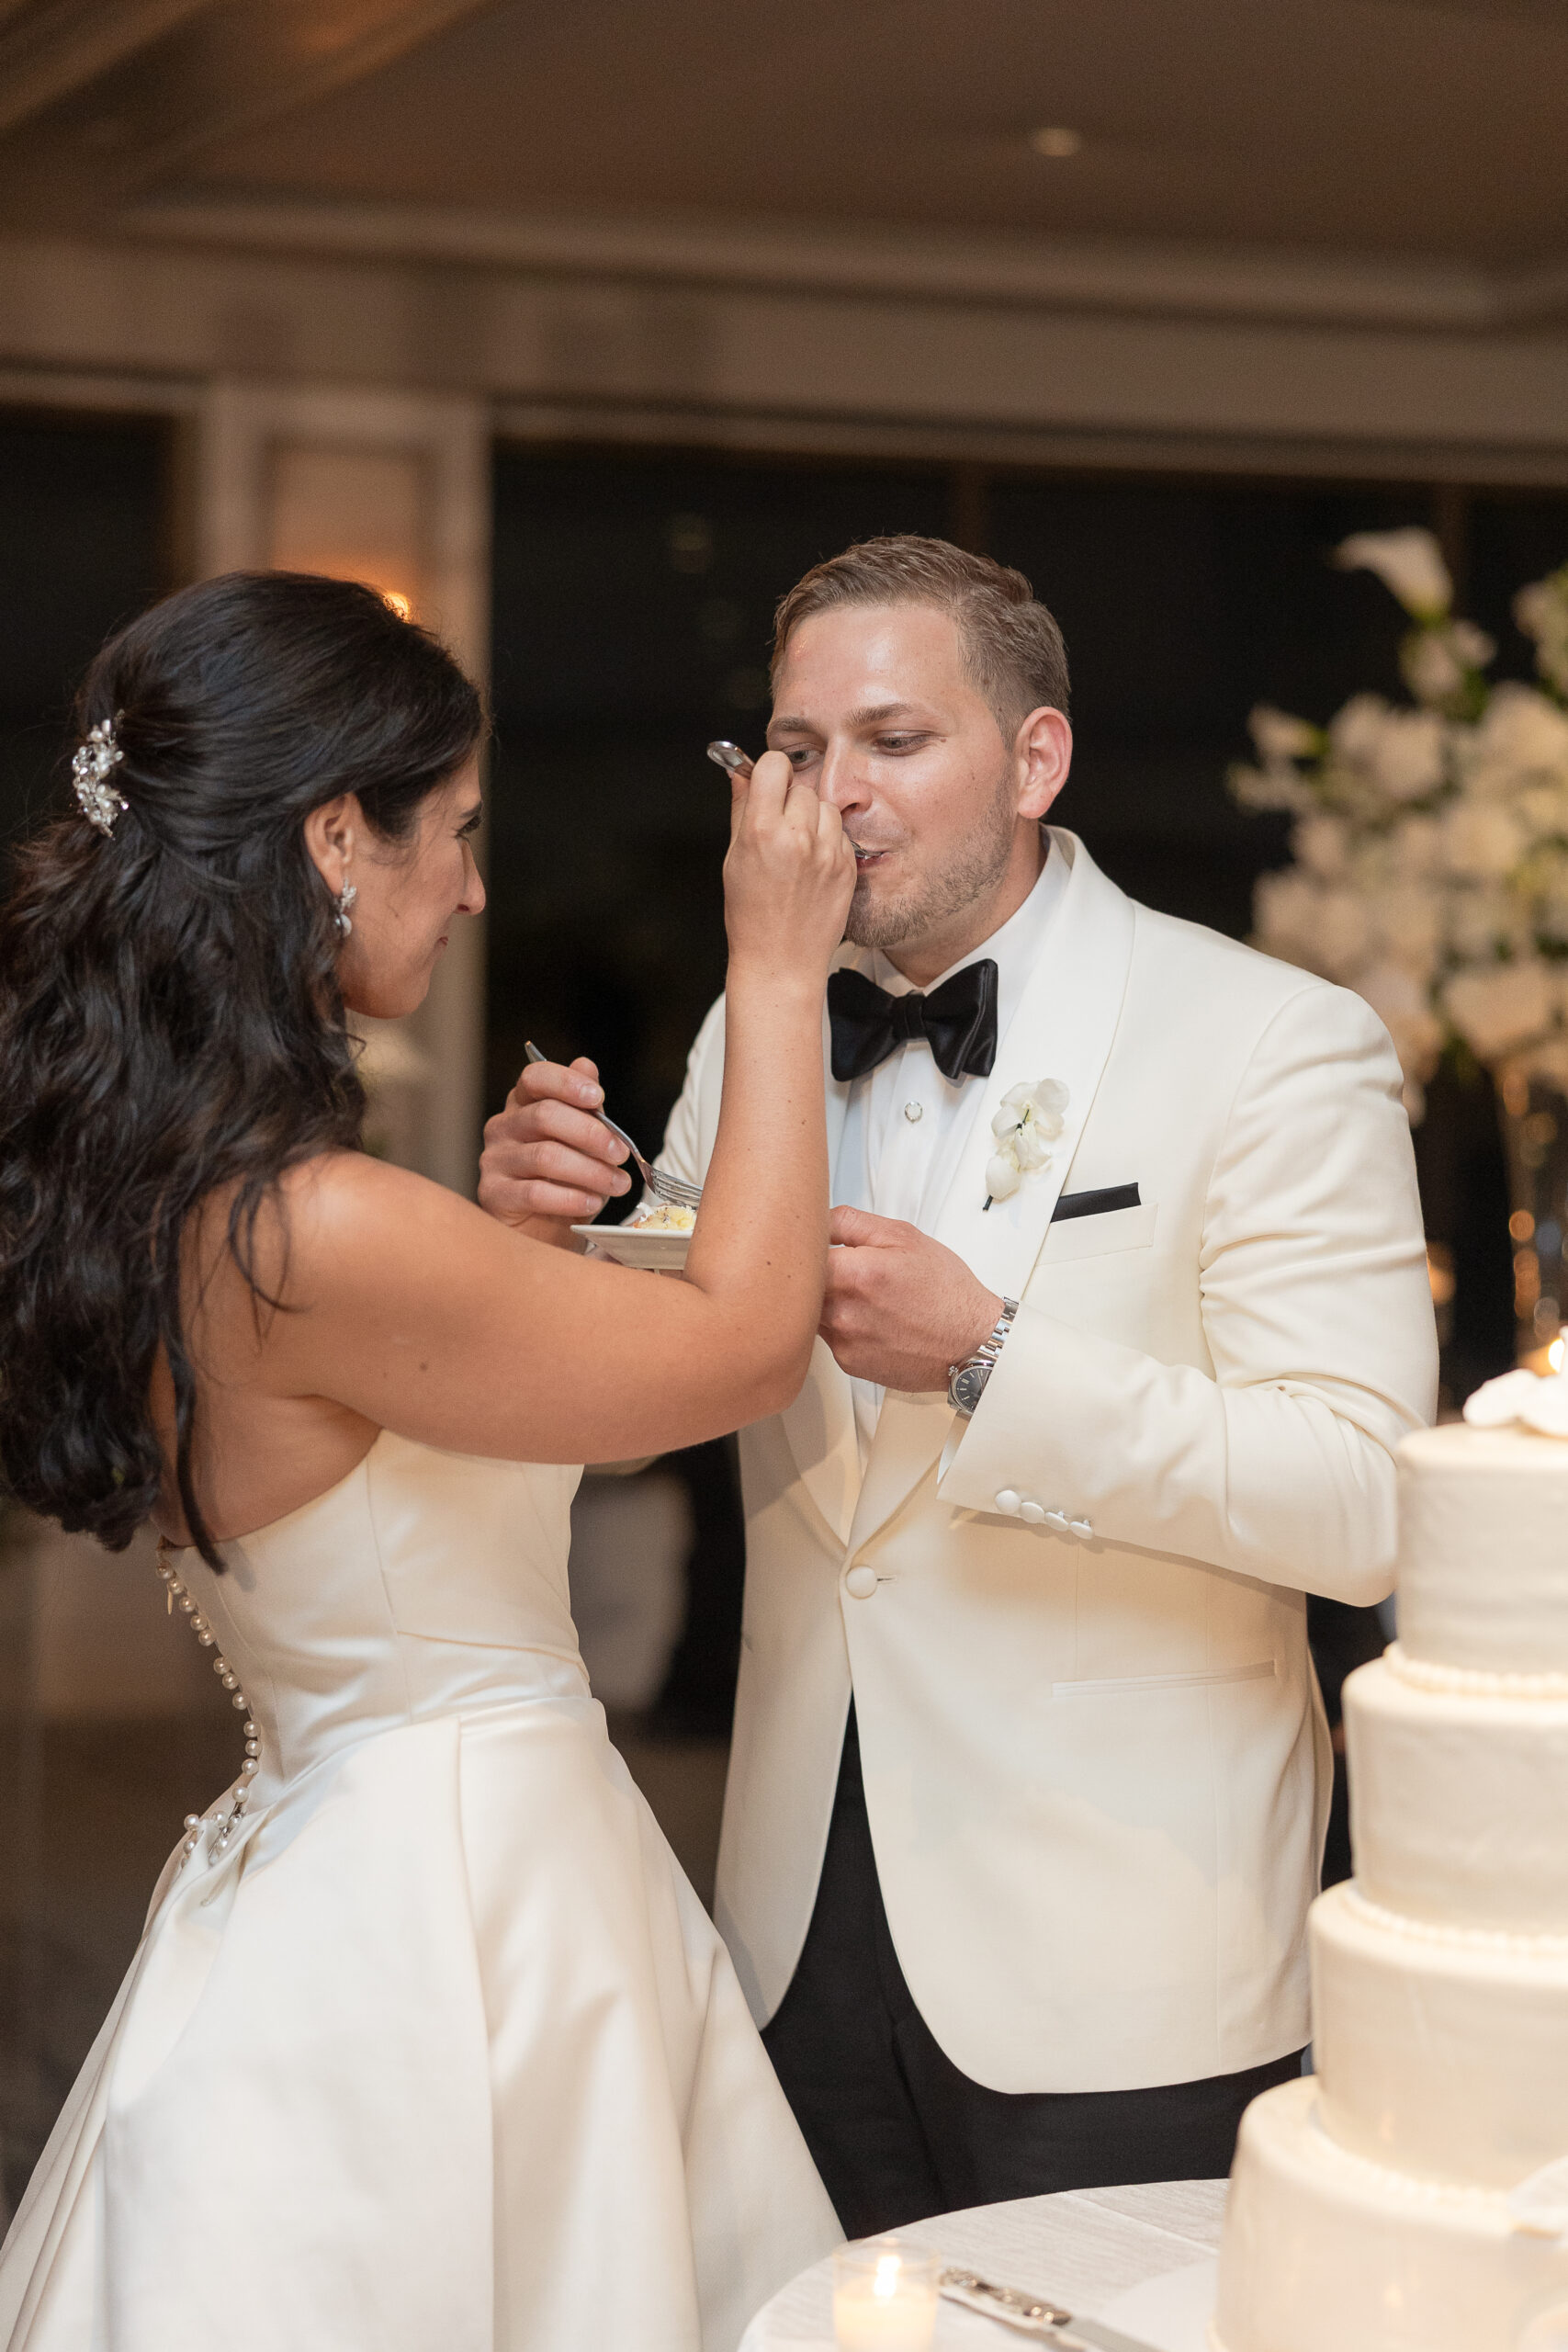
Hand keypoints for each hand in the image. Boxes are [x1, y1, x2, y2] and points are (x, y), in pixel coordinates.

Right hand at [478, 1055, 632, 1246]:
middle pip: (545, 1116)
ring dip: (591, 1171)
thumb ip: (585, 1106)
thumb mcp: (583, 1141)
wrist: (543, 1229)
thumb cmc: (564, 1180)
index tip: (598, 1097)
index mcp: (523, 1104)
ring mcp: (494, 1160)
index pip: (535, 1078)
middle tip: (621, 1154)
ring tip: (617, 1184)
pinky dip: (571, 1198)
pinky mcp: (493, 1195)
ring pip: (545, 1156)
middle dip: (591, 1134)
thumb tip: (586, 1065)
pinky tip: (591, 1203)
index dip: (567, 1082)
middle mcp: (503, 1127)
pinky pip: (535, 1193)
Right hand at [723, 748, 855, 987]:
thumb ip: (742, 808)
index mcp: (762, 830)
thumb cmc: (750, 915)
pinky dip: (827, 840)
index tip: (766, 786)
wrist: (781, 961)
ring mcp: (827, 852)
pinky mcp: (847, 866)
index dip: (769, 772)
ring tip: (797, 848)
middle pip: (801, 786)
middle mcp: (798, 836)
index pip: (774, 765)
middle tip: (779, 828)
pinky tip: (812, 865)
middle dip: (789, 800)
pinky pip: (839, 832)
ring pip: (825, 806)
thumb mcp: (735, 858)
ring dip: (812, 818)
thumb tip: (740, 771)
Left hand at [819, 1205, 1002, 1392]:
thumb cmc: (946, 1291)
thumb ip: (852, 1222)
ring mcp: (844, 1341)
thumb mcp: (905, 1237)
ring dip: (825, 1300)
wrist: (970, 1343)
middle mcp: (845, 1312)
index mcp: (857, 1274)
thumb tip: (818, 1219)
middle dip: (814, 1273)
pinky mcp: (848, 1363)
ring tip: (859, 1294)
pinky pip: (828, 1337)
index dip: (805, 1245)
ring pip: (811, 1312)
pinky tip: (867, 1319)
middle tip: (839, 1268)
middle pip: (802, 1286)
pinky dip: (840, 1325)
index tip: (815, 1244)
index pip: (799, 1253)